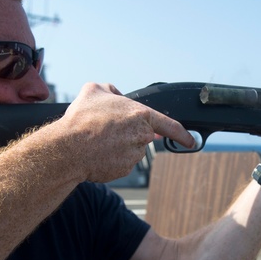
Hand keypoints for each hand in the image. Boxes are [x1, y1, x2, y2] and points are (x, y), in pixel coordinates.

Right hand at [61, 83, 195, 181]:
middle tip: (104, 131)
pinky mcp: (124, 170)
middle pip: (141, 136)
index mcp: (141, 115)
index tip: (191, 141)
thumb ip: (111, 90)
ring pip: (130, 150)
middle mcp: (142, 136)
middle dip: (126, 135)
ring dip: (116, 146)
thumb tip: (116, 95)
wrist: (69, 148)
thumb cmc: (82, 119)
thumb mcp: (95, 90)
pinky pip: (120, 163)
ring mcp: (134, 155)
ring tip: (96, 141)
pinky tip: (96, 153)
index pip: (170, 125)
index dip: (183, 134)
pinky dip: (110, 159)